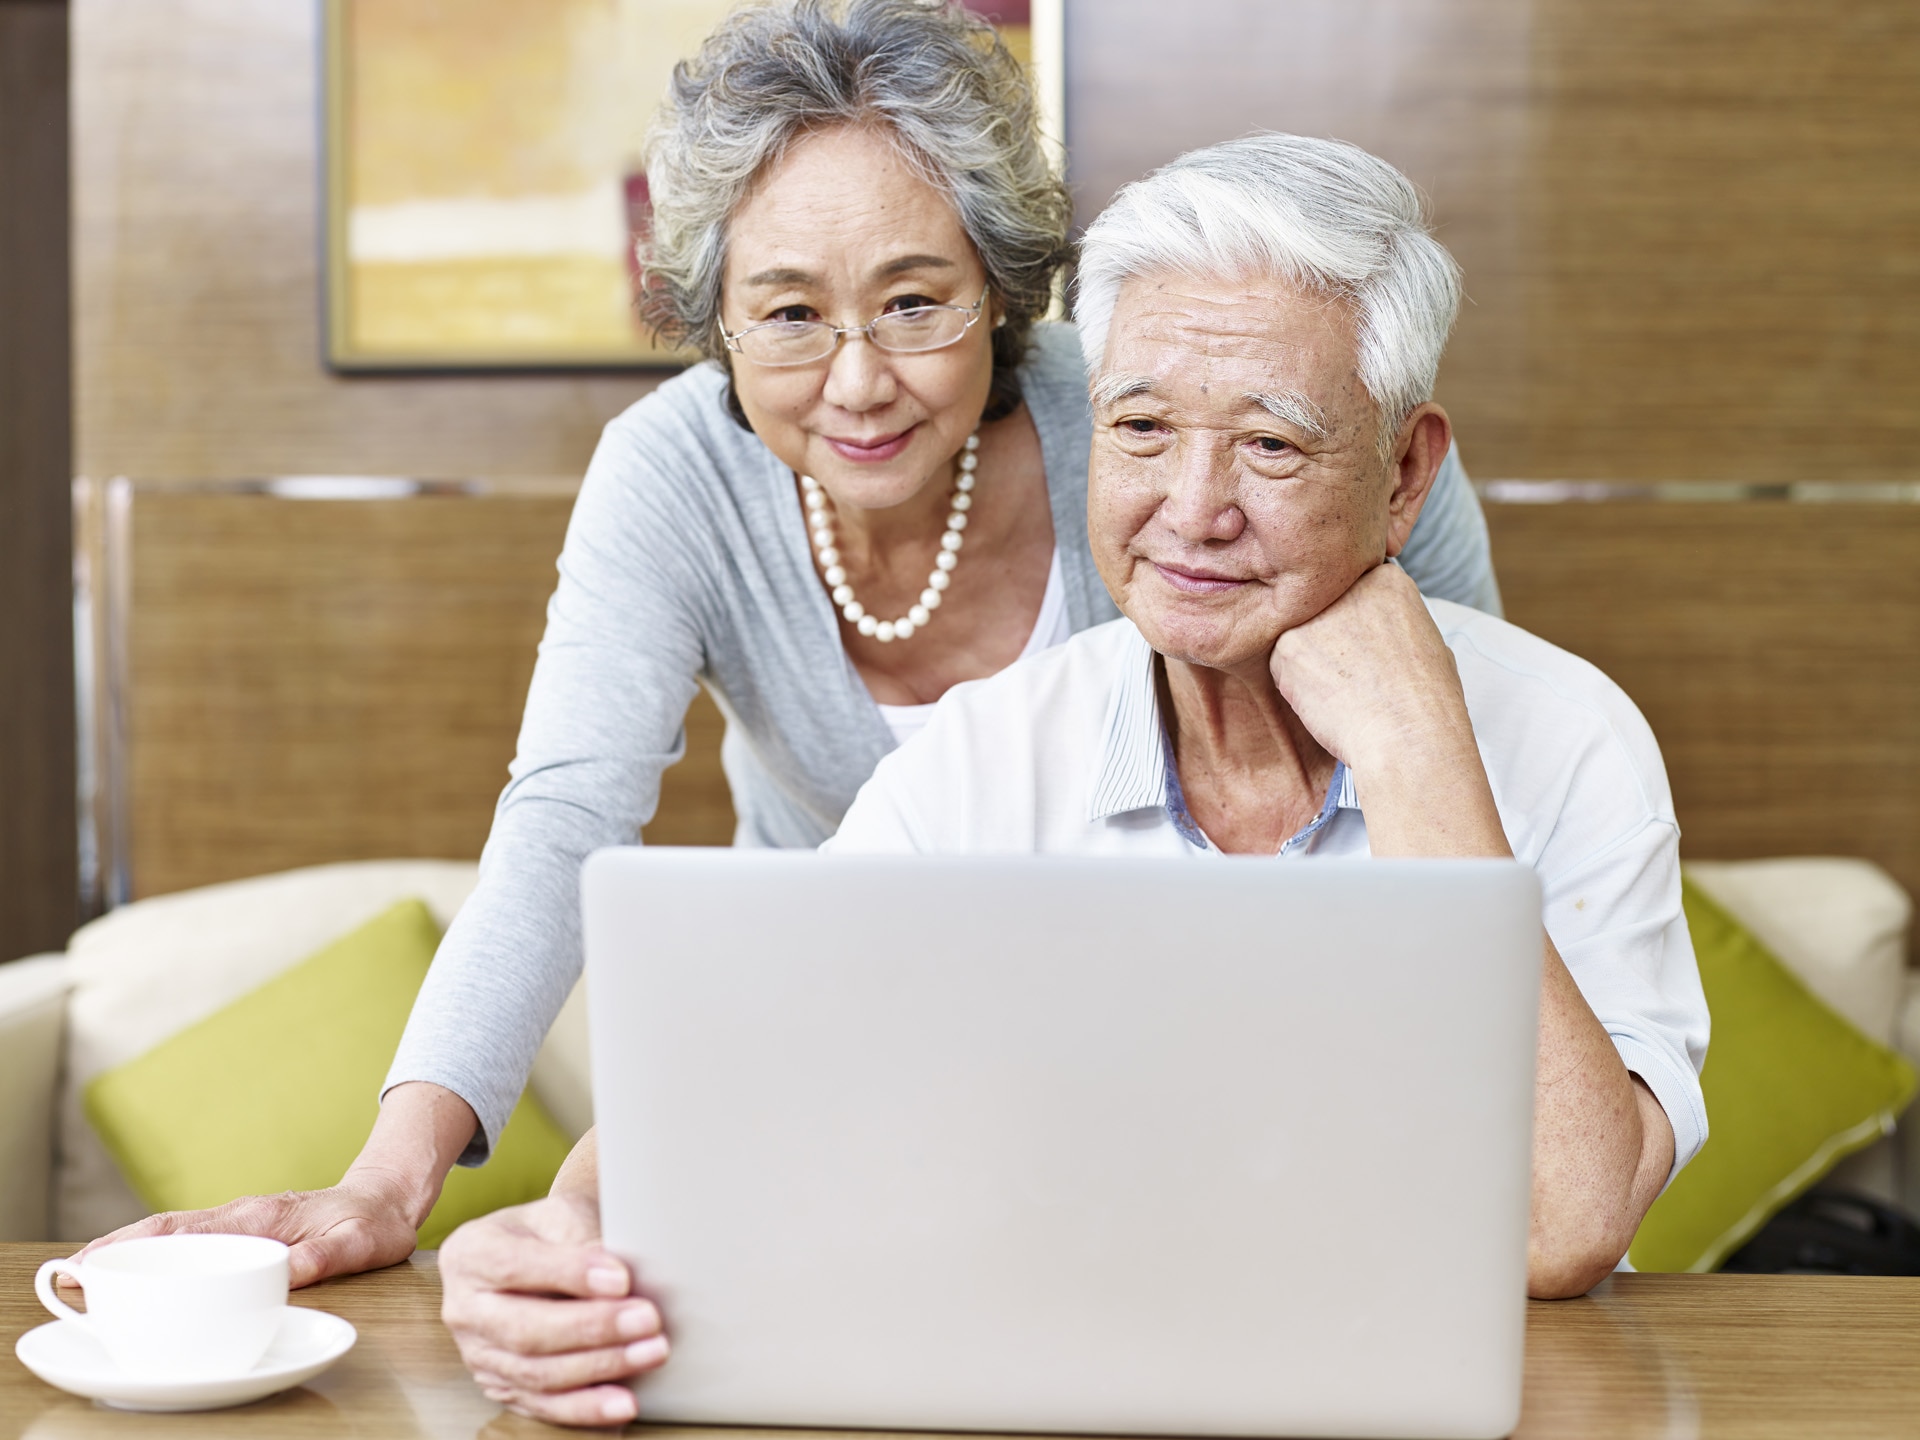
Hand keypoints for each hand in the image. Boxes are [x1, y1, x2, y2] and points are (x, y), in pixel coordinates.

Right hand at [65, 1081, 476, 1288]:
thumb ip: (326, 1256)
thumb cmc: (373, 1224)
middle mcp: (243, 1215)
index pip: (191, 1232)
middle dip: (118, 1249)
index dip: (144, 1248)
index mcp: (262, 1218)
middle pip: (169, 1231)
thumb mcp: (360, 1244)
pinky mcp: (245, 1229)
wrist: (388, 1196)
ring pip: (175, 1234)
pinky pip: (192, 1239)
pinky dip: (156, 1251)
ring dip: (130, 1249)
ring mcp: (241, 1220)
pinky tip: (136, 1268)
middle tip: (71, 1274)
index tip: (102, 1264)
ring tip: (84, 1273)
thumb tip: (289, 1270)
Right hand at [440, 1191, 668, 1427]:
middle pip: (525, 1330)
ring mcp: (479, 1354)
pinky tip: (623, 1401)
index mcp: (471, 1254)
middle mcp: (465, 1309)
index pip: (515, 1267)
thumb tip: (618, 1277)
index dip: (568, 1274)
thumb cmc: (549, 1230)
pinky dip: (586, 1406)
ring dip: (600, 1367)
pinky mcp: (501, 1387)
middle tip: (647, 1319)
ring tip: (650, 1351)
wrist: (536, 1251)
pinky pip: (543, 1405)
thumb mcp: (561, 1214)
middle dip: (592, 1328)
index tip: (621, 1278)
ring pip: (537, 1373)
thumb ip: (583, 1239)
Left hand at [1269, 562, 1468, 772]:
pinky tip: (1327, 702)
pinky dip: (1296, 687)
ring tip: (1343, 691)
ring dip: (1310, 662)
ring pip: (1299, 636)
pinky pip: (1281, 664)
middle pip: (1323, 610)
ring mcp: (1315, 613)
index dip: (1355, 625)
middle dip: (1328, 639)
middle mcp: (1349, 587)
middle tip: (1348, 674)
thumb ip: (1397, 625)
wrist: (1408, 735)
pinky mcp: (1288, 644)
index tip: (1362, 651)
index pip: (1354, 592)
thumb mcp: (1430, 643)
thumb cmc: (1428, 702)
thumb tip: (1383, 634)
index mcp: (1388, 581)